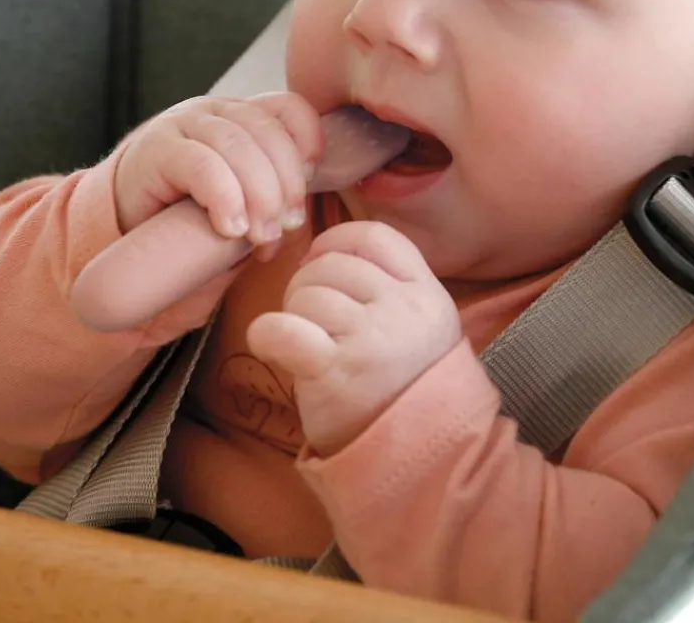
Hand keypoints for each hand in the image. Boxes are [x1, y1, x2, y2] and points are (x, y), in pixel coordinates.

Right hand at [113, 93, 321, 248]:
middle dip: (286, 184)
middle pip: (267, 132)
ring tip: (261, 237)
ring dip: (259, 196)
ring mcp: (185, 124)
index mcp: (243, 115)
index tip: (313, 177)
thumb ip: (270, 194)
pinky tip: (230, 228)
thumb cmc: (193, 210)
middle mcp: (216, 111)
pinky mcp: (159, 148)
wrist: (126, 219)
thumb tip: (300, 217)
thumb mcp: (240, 198)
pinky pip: (202, 165)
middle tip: (287, 227)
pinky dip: (224, 198)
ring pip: (238, 147)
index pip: (287, 108)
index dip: (307, 138)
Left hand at [247, 221, 462, 456]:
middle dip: (307, 283)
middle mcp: (403, 309)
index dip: (336, 242)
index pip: (373, 237)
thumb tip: (324, 251)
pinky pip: (283, 328)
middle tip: (310, 318)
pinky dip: (267, 334)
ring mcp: (371, 339)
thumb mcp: (421, 323)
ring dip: (293, 314)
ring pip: (306, 294)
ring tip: (304, 343)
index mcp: (426, 292)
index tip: (321, 264)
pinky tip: (274, 347)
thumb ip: (389, 283)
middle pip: (331, 264)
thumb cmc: (404, 385)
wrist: (417, 457)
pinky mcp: (335, 371)